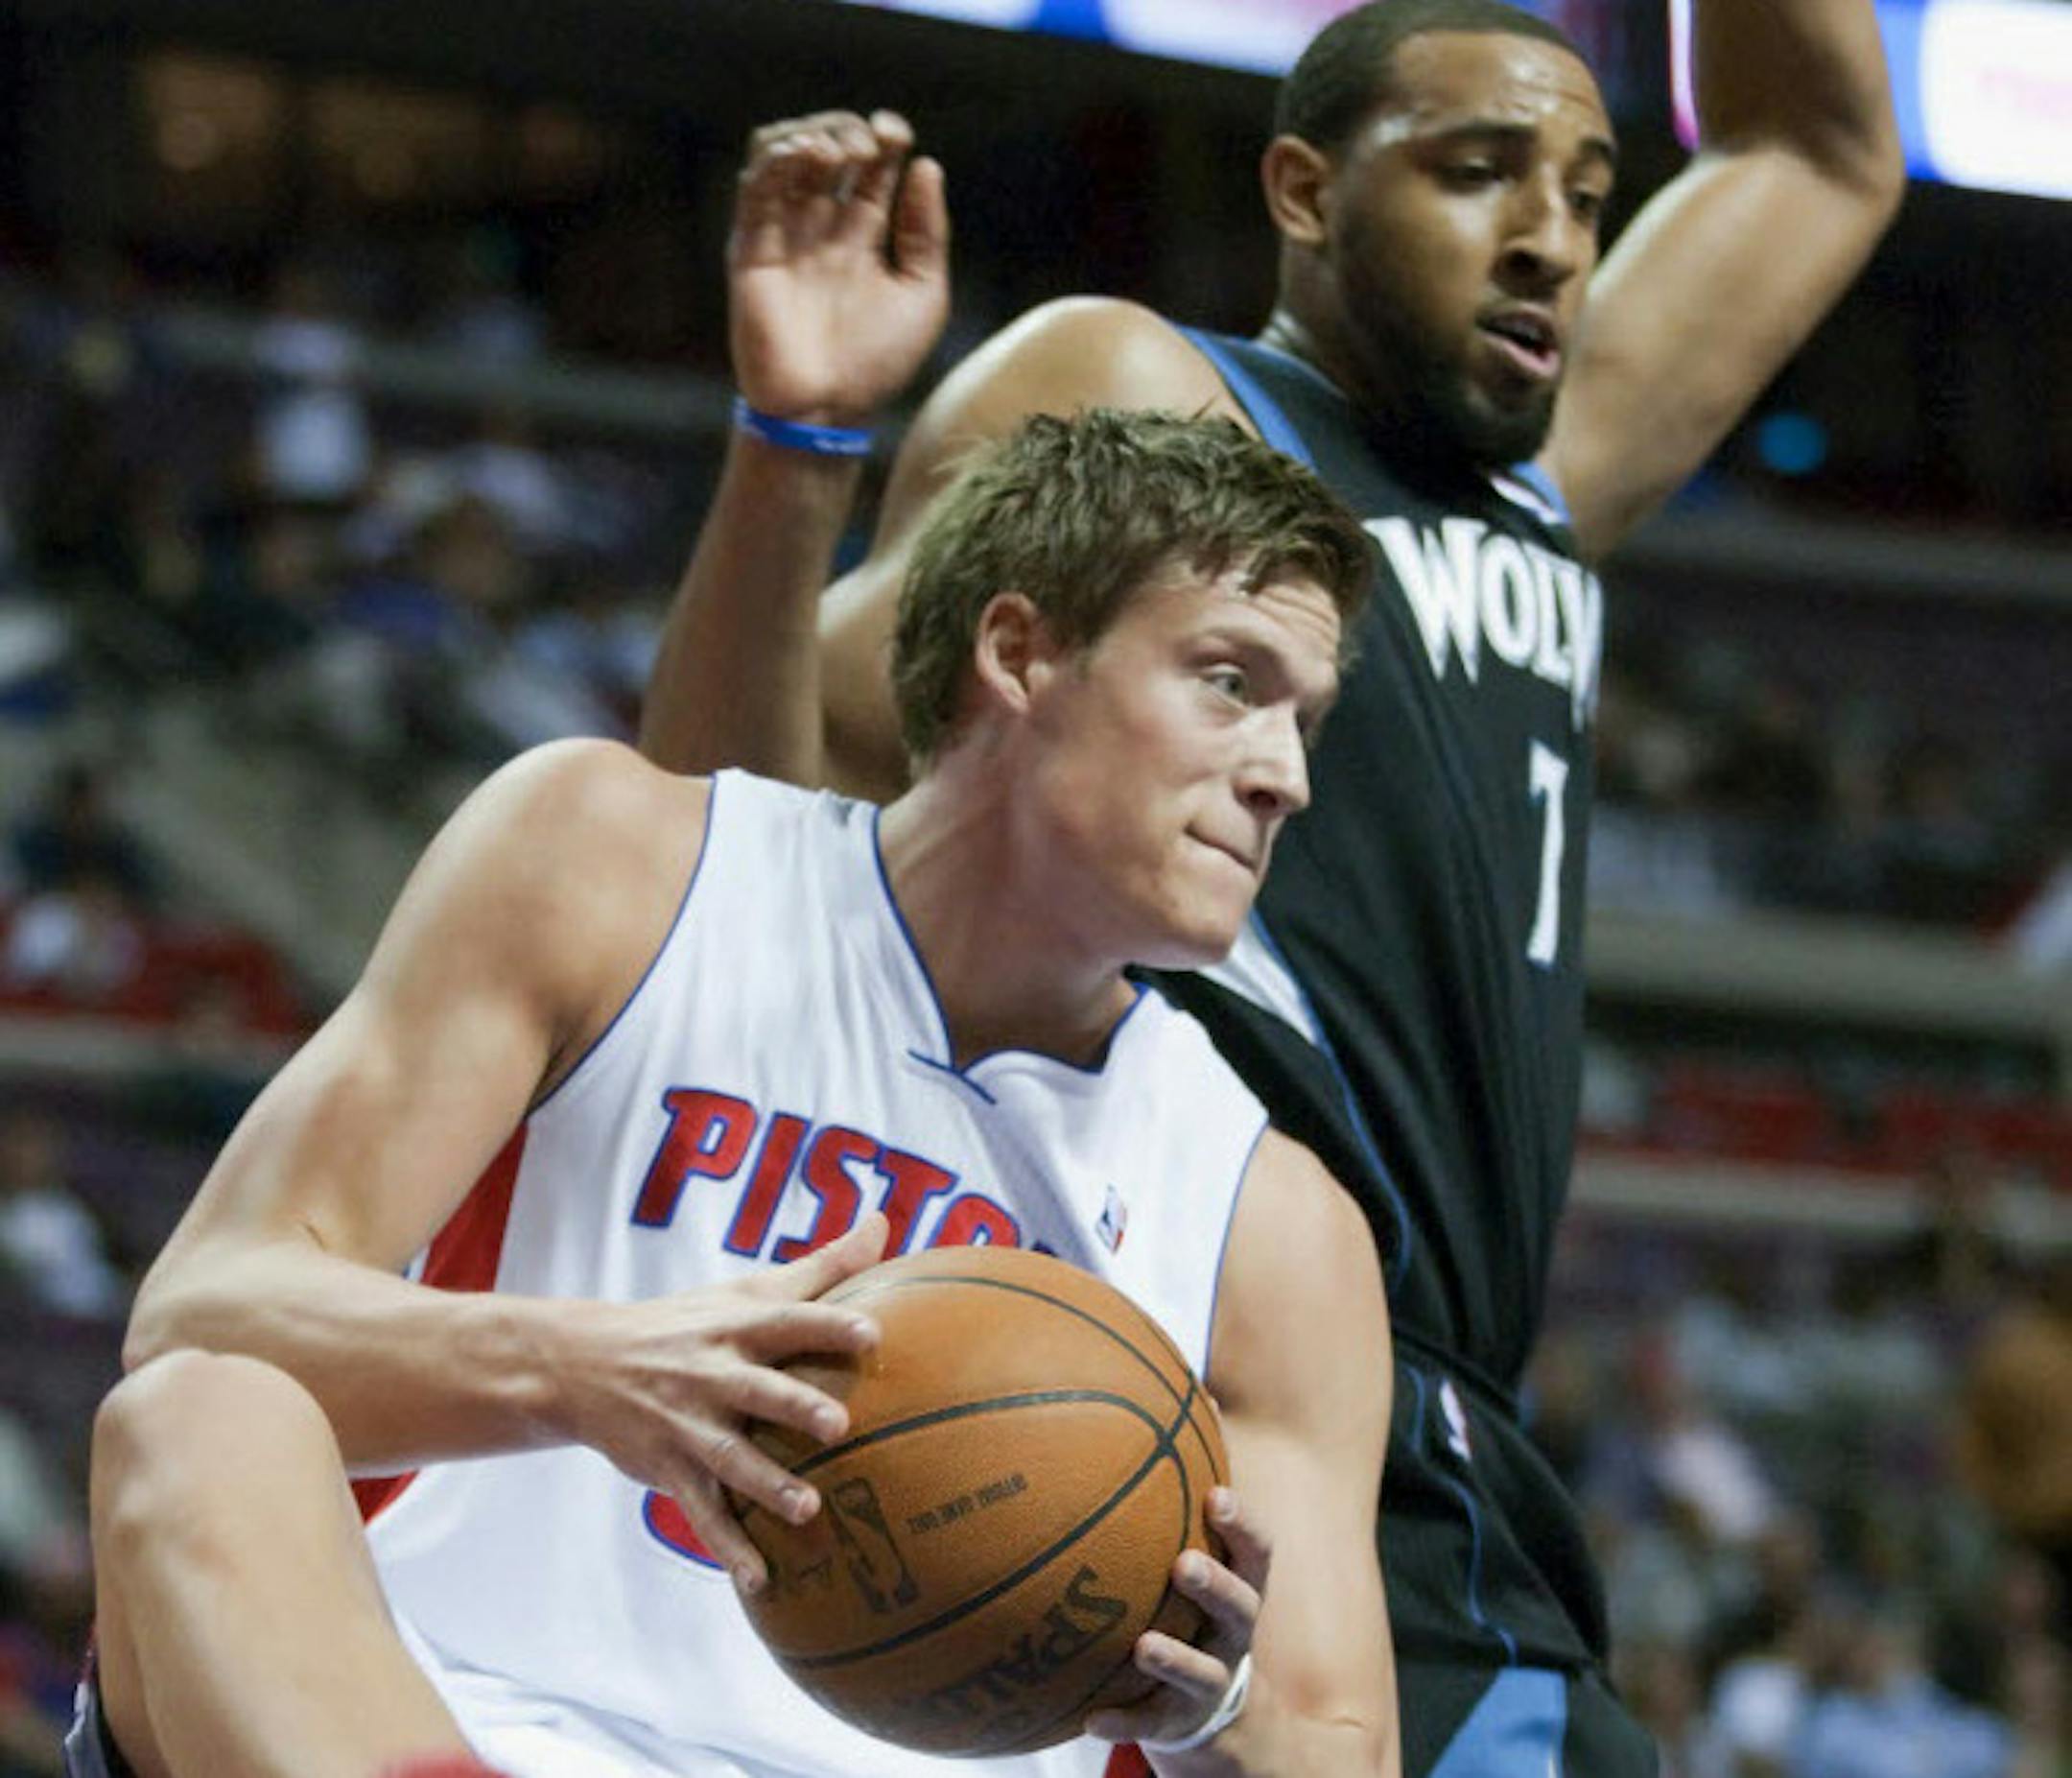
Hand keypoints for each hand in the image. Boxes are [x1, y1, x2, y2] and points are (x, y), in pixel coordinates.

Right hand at [562, 1214, 888, 1587]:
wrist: (583, 1363)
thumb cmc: (690, 1322)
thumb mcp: (747, 1287)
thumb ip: (822, 1263)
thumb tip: (883, 1221)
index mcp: (738, 1327)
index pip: (788, 1321)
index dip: (828, 1324)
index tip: (872, 1333)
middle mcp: (713, 1374)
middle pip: (759, 1389)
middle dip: (795, 1407)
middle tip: (839, 1424)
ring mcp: (688, 1425)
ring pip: (731, 1457)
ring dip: (768, 1485)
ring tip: (808, 1508)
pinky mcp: (669, 1469)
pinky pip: (701, 1512)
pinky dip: (728, 1547)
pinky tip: (760, 1579)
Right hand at [729, 109, 950, 425]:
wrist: (826, 408)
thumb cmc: (877, 362)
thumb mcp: (923, 294)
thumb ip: (926, 233)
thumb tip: (925, 166)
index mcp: (863, 234)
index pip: (871, 164)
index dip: (885, 136)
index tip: (896, 136)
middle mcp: (822, 226)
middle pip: (828, 146)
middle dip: (848, 130)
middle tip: (867, 150)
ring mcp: (785, 233)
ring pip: (784, 153)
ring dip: (812, 135)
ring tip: (839, 153)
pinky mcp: (751, 247)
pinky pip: (754, 185)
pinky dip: (778, 156)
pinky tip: (809, 157)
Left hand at [1085, 1488, 1269, 1763]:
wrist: (1217, 1712)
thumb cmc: (1200, 1606)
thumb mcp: (1206, 1553)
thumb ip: (1193, 1485)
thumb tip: (1188, 1399)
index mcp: (1242, 1587)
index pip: (1257, 1552)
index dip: (1243, 1525)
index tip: (1217, 1496)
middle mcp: (1233, 1635)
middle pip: (1240, 1609)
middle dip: (1215, 1586)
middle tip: (1184, 1564)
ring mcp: (1209, 1683)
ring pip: (1201, 1674)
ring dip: (1174, 1658)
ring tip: (1143, 1645)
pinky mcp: (1175, 1723)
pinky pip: (1148, 1724)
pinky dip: (1123, 1721)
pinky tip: (1088, 1720)